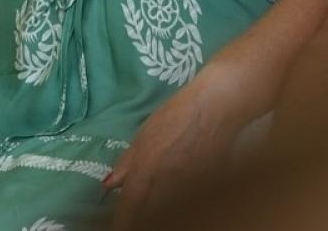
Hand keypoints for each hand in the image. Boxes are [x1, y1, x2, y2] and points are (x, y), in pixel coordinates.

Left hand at [104, 88, 237, 228]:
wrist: (217, 108)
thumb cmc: (177, 115)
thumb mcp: (145, 135)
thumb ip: (127, 163)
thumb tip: (110, 184)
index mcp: (145, 170)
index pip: (130, 207)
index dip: (122, 223)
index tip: (118, 229)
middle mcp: (165, 184)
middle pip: (149, 214)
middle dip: (140, 219)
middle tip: (135, 219)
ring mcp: (188, 188)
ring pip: (169, 211)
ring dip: (160, 214)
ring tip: (155, 212)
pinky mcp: (207, 189)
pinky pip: (188, 205)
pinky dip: (180, 208)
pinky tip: (178, 203)